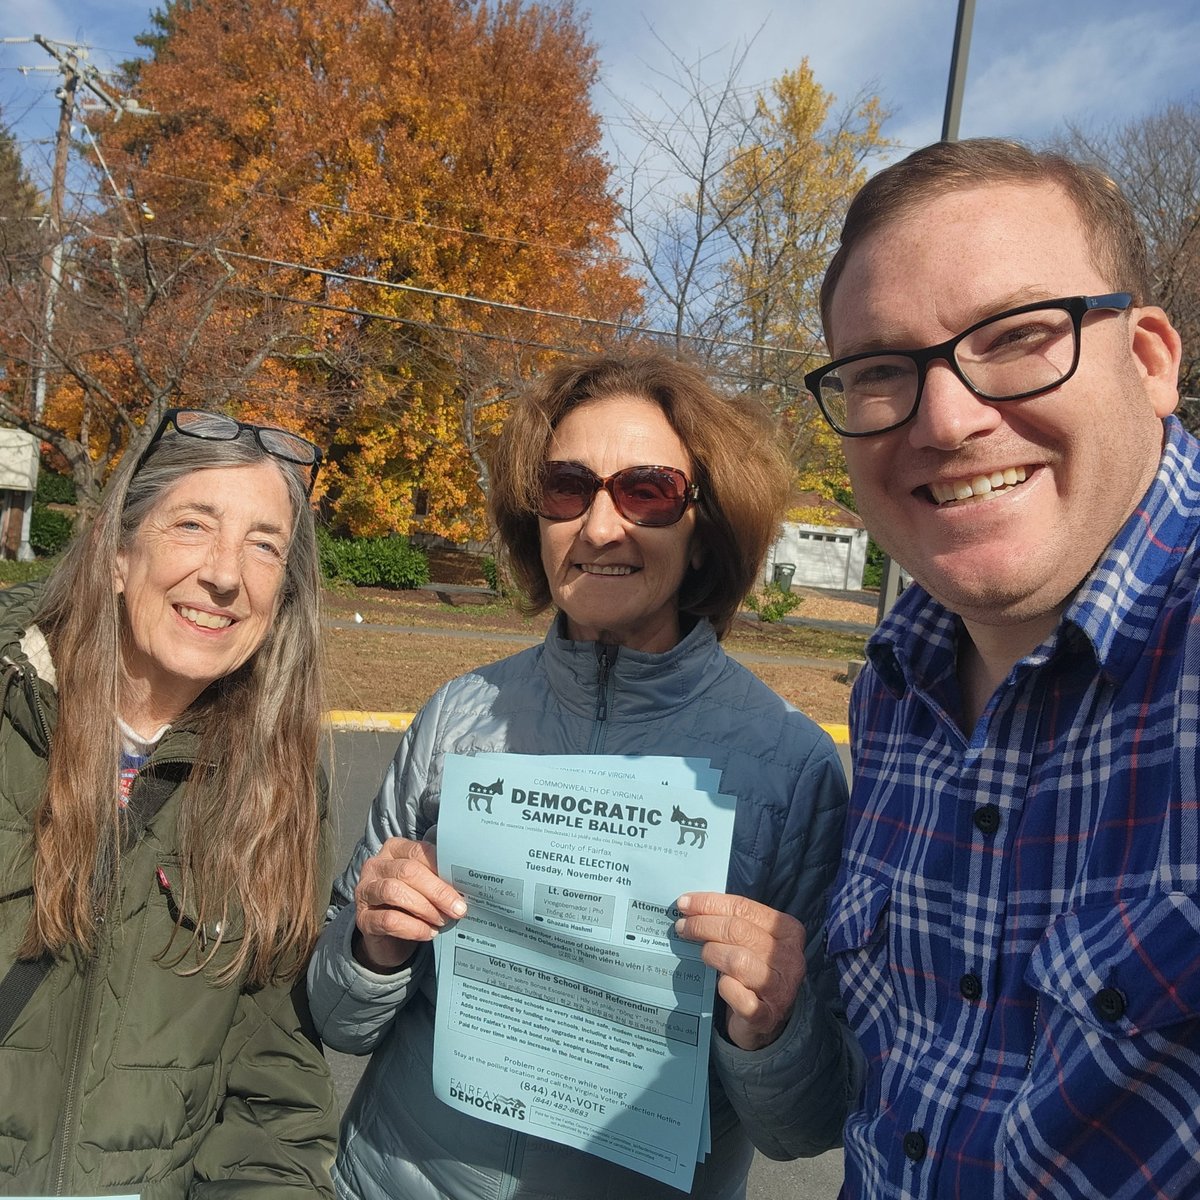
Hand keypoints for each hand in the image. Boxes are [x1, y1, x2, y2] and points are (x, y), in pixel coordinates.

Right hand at [352, 834, 465, 970]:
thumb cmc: (412, 903)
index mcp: (395, 850)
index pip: (419, 851)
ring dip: (424, 908)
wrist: (389, 937)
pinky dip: (413, 927)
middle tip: (458, 908)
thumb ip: (439, 879)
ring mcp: (365, 890)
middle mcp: (376, 865)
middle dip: (437, 891)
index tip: (463, 885)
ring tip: (442, 920)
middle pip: (408, 871)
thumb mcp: (425, 886)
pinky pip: (388, 920)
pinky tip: (428, 932)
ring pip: (394, 891)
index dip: (442, 868)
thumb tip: (465, 886)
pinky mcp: (362, 918)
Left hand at [674, 892, 806, 1050]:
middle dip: (703, 925)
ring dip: (712, 953)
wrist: (766, 1020)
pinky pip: (735, 992)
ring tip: (701, 953)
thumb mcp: (752, 940)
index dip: (710, 903)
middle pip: (737, 930)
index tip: (685, 903)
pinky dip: (723, 986)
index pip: (744, 908)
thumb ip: (732, 921)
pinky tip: (720, 984)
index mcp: (789, 931)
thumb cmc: (755, 970)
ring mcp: (779, 988)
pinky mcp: (765, 1016)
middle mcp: (789, 958)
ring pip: (737, 960)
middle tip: (683, 927)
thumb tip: (691, 905)